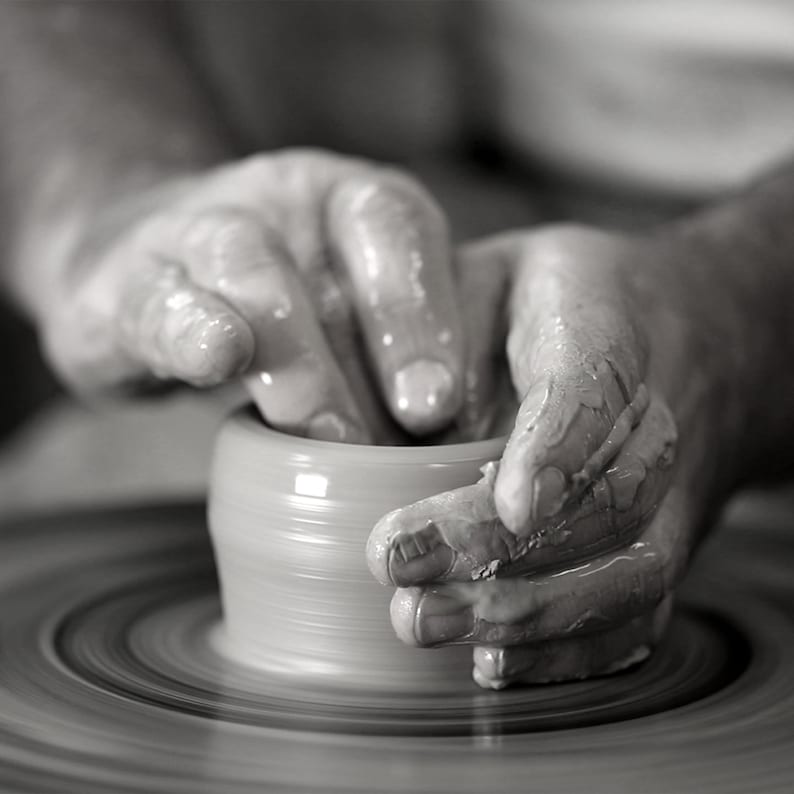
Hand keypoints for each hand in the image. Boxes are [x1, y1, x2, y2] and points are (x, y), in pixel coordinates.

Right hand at [42, 149, 464, 441]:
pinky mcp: (126, 278)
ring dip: (298, 354)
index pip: (410, 228)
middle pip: (358, 236)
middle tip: (417, 419)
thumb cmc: (277, 310)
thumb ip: (395, 368)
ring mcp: (202, 225)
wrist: (134, 261)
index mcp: (357, 206)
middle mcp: (291, 199)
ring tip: (321, 430)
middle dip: (397, 327)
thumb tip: (454, 455)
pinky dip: (191, 328)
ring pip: (253, 264)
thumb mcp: (346, 324)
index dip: (434, 312)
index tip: (446, 404)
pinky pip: (160, 301)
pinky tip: (215, 355)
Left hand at [369, 224, 746, 686]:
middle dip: (501, 546)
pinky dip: (572, 651)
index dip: (560, 447)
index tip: (509, 501)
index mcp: (606, 323)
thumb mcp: (487, 273)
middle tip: (396, 564)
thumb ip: (437, 321)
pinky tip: (494, 662)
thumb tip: (399, 413)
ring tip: (425, 622)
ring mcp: (671, 491)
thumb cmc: (554, 299)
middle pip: (609, 497)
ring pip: (632, 570)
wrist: (683, 332)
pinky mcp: (660, 542)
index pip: (595, 386)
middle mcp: (656, 417)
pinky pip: (640, 611)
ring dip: (530, 612)